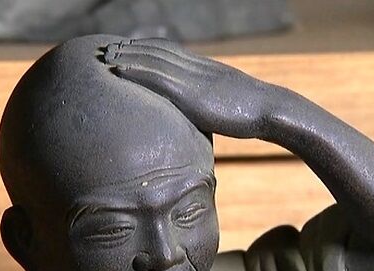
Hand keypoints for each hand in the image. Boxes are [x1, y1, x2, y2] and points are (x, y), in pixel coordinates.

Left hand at [103, 38, 272, 138]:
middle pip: (157, 52)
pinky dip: (134, 71)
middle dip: (131, 49)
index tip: (128, 48)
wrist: (268, 110)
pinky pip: (156, 77)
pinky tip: (118, 70)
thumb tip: (202, 120)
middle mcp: (195, 67)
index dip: (147, 49)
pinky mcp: (190, 92)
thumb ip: (210, 107)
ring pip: (152, 61)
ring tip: (105, 56)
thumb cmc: (252, 114)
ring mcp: (192, 78)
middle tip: (107, 48)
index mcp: (204, 69)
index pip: (170, 53)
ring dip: (126, 57)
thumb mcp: (228, 105)